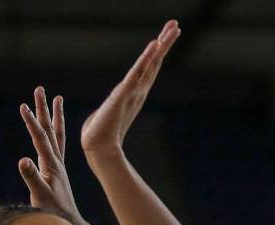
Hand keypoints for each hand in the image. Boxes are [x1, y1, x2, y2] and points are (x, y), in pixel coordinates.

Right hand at [19, 85, 80, 219]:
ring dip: (54, 116)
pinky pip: (58, 145)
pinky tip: (54, 129)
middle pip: (49, 129)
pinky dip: (56, 133)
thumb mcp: (40, 195)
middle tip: (40, 89)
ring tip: (56, 98)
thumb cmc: (54, 212)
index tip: (23, 106)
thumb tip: (23, 160)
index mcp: (51, 164)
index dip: (31, 122)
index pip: (40, 138)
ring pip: (56, 134)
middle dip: (44, 109)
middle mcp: (56, 161)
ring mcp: (58, 165)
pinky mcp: (57, 171)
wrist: (70, 223)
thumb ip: (32, 177)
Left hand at [81, 19, 179, 166]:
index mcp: (132, 94)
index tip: (164, 37)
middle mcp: (137, 91)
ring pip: (150, 64)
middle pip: (154, 62)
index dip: (157, 53)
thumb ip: (110, 107)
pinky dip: (146, 59)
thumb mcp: (106, 114)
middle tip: (176, 25)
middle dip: (165, 43)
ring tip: (172, 29)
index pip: (147, 69)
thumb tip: (106, 112)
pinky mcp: (123, 94)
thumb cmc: (99, 135)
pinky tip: (154, 45)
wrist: (98, 149)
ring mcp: (132, 92)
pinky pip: (136, 73)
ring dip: (161, 45)